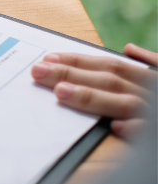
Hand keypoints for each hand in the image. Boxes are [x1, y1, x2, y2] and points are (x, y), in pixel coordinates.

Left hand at [31, 43, 156, 136]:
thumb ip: (152, 65)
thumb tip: (130, 50)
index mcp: (151, 78)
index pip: (109, 65)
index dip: (78, 60)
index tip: (46, 59)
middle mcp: (155, 92)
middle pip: (109, 79)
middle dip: (72, 74)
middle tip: (37, 72)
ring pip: (125, 104)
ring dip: (94, 98)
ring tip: (61, 93)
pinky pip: (153, 133)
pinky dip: (139, 130)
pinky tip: (118, 128)